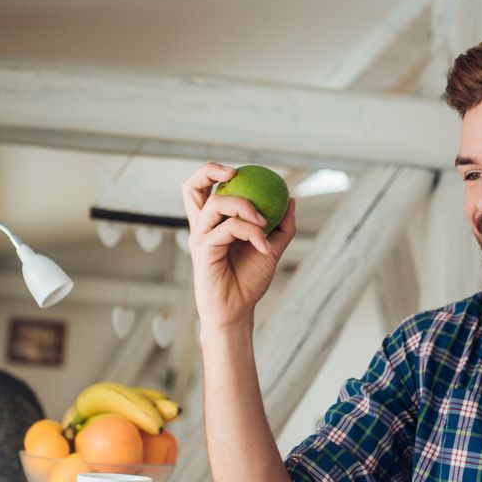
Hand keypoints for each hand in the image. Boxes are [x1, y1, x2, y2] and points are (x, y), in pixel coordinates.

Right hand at [181, 162, 295, 331]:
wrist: (238, 311)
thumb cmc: (249, 281)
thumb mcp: (271, 248)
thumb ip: (281, 226)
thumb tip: (291, 199)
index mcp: (213, 224)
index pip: (203, 189)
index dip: (214, 172)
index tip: (239, 171)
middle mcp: (202, 227)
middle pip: (190, 187)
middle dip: (209, 171)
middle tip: (234, 173)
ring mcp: (200, 238)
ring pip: (217, 204)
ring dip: (246, 207)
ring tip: (266, 223)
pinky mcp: (204, 250)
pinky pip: (230, 229)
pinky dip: (253, 233)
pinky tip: (266, 247)